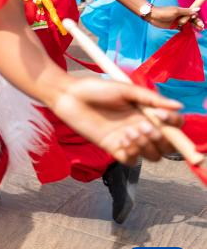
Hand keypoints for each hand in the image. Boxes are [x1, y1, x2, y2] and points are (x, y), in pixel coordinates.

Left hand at [51, 77, 182, 164]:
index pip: (173, 125)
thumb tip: (178, 105)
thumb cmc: (96, 88)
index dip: (174, 124)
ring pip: (152, 155)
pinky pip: (131, 160)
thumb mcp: (125, 89)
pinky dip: (132, 153)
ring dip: (146, 146)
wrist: (69, 95)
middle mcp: (141, 128)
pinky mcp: (112, 148)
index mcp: (147, 113)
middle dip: (161, 140)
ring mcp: (128, 139)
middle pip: (166, 146)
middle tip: (143, 126)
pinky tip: (122, 140)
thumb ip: (150, 98)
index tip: (160, 115)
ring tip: (129, 132)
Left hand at [149, 5, 204, 29]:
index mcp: (183, 11)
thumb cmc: (164, 12)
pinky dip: (186, 30)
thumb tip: (198, 9)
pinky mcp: (173, 26)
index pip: (193, 15)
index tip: (200, 23)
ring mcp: (178, 21)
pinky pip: (182, 28)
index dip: (197, 19)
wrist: (152, 16)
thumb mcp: (176, 11)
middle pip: (191, 20)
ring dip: (193, 27)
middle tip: (201, 28)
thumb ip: (186, 12)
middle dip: (197, 23)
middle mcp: (181, 16)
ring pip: (188, 24)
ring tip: (199, 31)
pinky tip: (191, 33)